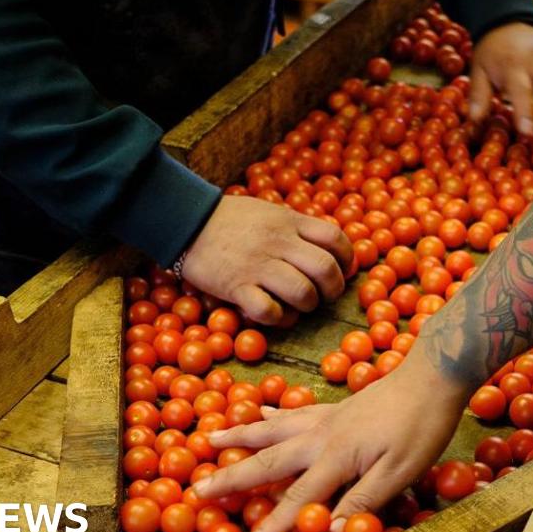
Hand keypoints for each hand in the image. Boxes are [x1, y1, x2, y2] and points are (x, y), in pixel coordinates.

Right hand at [179, 195, 352, 324]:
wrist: (185, 220)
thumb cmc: (230, 218)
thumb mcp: (270, 212)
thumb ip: (297, 227)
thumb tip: (326, 248)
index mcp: (289, 222)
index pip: (335, 238)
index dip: (347, 259)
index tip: (343, 270)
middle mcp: (279, 242)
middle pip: (326, 269)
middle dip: (333, 289)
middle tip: (325, 296)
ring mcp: (258, 265)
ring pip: (303, 293)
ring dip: (308, 306)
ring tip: (299, 306)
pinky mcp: (236, 287)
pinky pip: (269, 311)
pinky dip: (278, 318)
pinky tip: (274, 314)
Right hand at [193, 361, 467, 531]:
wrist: (432, 375)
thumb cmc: (421, 427)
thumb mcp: (400, 472)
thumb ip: (363, 501)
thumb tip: (327, 530)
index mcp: (336, 456)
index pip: (298, 499)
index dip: (273, 526)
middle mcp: (321, 436)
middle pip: (269, 461)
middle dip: (232, 477)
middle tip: (197, 488)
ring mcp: (325, 417)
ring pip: (271, 429)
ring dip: (238, 437)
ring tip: (208, 440)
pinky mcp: (335, 406)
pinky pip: (290, 412)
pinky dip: (267, 413)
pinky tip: (256, 410)